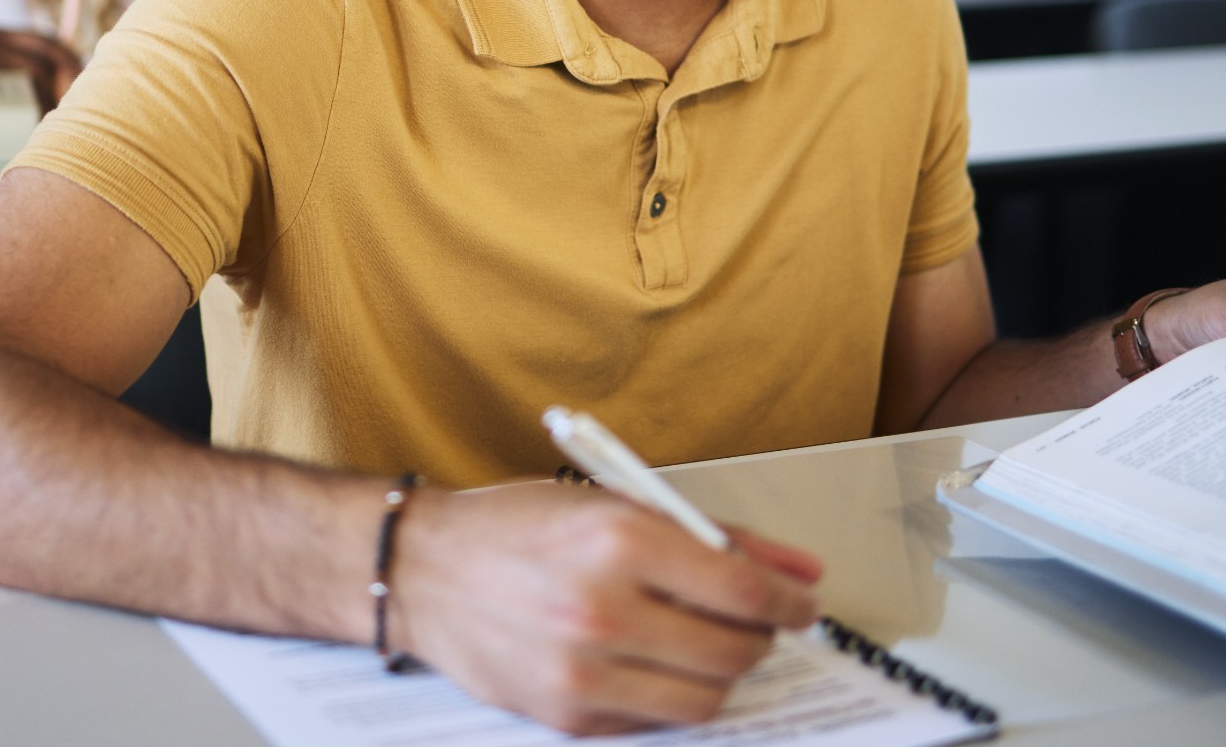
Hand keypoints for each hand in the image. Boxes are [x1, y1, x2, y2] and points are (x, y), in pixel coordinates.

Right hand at [388, 482, 820, 734]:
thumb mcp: (616, 504)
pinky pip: (654, 721)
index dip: (789, 602)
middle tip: (745, 620)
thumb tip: (799, 569)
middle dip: (757, 637)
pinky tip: (645, 661)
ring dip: (718, 672)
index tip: (801, 604)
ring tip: (696, 642)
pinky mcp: (567, 714)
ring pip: (705, 698)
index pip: (744, 591)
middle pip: (734, 651)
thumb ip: (715, 536)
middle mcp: (604, 609)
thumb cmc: (517, 528)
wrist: (425, 570)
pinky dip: (666, 695)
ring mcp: (584, 671)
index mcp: (621, 540)